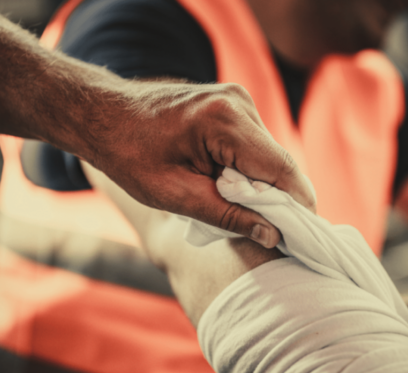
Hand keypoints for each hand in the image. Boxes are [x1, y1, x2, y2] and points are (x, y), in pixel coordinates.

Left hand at [85, 81, 315, 248]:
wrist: (102, 116)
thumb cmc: (129, 155)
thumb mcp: (176, 196)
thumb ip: (228, 216)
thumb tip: (274, 235)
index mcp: (225, 122)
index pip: (281, 169)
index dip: (298, 205)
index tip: (304, 237)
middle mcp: (239, 104)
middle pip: (279, 163)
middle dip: (280, 200)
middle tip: (273, 234)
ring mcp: (237, 100)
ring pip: (269, 156)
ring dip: (263, 186)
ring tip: (241, 211)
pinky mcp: (233, 105)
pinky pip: (255, 146)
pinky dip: (250, 171)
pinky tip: (229, 188)